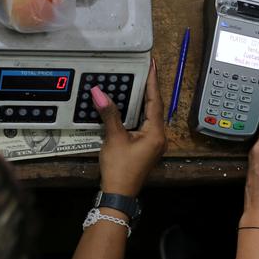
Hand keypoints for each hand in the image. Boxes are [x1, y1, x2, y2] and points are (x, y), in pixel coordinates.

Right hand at [93, 59, 166, 197]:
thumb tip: (99, 92)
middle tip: (143, 69)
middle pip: (155, 106)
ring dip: (143, 99)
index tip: (152, 64)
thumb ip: (109, 114)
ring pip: (150, 115)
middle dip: (149, 88)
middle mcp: (159, 136)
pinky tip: (131, 103)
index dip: (152, 81)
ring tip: (137, 81)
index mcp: (156, 133)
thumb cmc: (119, 168)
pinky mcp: (146, 147)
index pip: (155, 101)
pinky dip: (138, 112)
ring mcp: (153, 143)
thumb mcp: (114, 138)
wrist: (118, 194)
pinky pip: (145, 123)